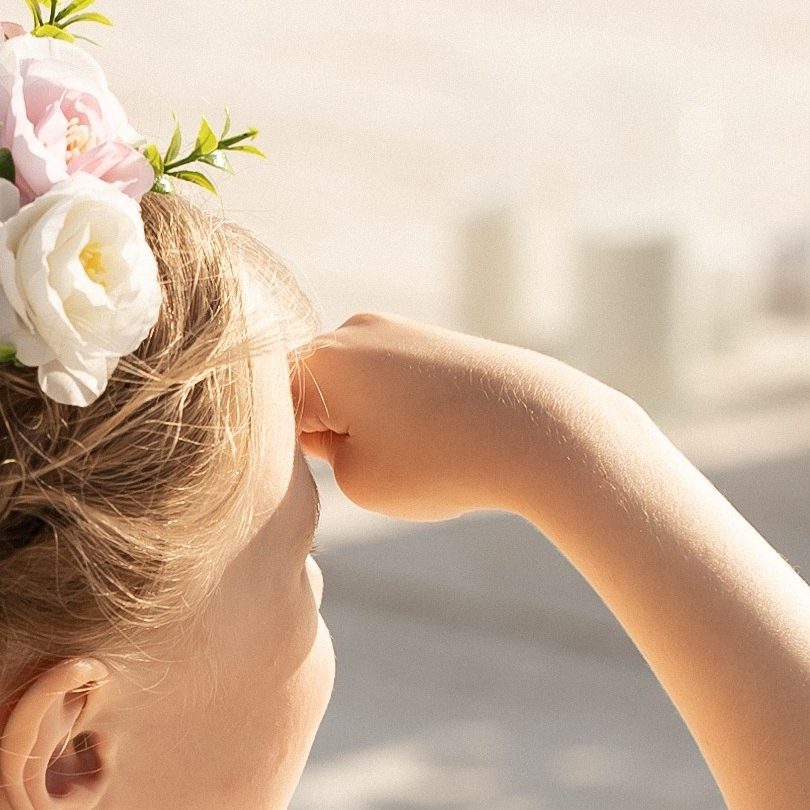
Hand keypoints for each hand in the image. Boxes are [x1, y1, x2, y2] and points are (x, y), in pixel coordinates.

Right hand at [295, 315, 609, 526]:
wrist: (540, 428)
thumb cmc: (442, 461)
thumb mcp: (358, 481)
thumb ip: (322, 455)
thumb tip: (330, 430)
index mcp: (316, 359)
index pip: (269, 414)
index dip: (288, 458)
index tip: (326, 481)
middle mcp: (347, 330)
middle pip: (306, 394)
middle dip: (323, 435)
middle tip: (370, 470)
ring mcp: (392, 328)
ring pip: (346, 389)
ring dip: (361, 424)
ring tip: (409, 453)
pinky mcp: (428, 340)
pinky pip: (385, 382)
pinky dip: (396, 414)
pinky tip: (432, 437)